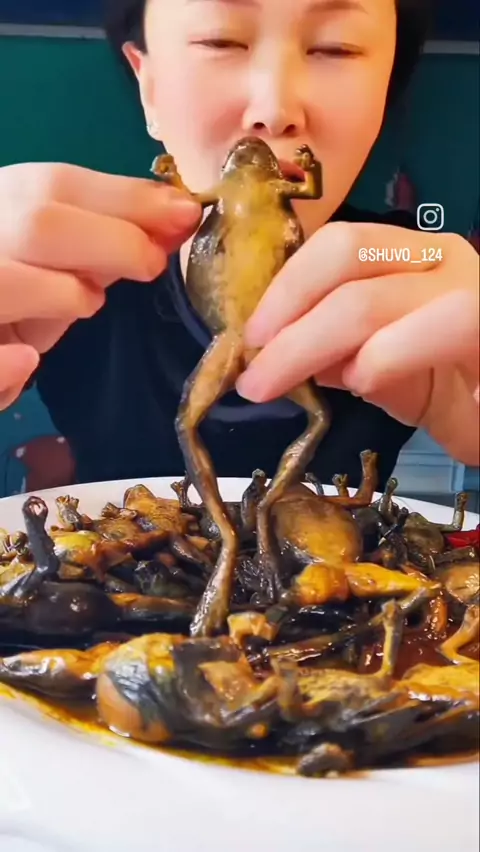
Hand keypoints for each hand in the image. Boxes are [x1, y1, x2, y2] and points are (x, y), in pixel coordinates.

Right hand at [0, 161, 200, 409]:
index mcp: (0, 201)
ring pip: (6, 281)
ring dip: (63, 295)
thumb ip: (108, 237)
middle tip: (152, 264)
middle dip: (113, 243)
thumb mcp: (57, 251)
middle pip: (39, 226)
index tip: (186, 213)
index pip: (58, 186)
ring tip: (86, 303)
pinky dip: (6, 364)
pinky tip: (27, 361)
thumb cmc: (19, 282)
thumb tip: (179, 218)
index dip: (129, 199)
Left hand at [236, 222, 478, 464]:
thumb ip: (343, 356)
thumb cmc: (462, 395)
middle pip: (343, 256)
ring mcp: (471, 285)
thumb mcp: (389, 375)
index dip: (284, 287)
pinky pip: (444, 323)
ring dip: (310, 343)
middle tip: (251, 373)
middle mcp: (441, 257)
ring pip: (373, 294)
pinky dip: (387, 356)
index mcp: (410, 258)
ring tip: (279, 383)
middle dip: (284, 316)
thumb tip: (286, 353)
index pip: (336, 247)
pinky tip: (362, 381)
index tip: (248, 337)